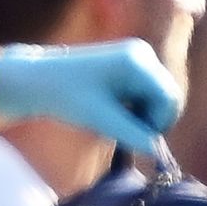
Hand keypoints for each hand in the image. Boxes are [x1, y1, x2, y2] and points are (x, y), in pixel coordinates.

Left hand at [0, 41, 181, 156]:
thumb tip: (157, 152)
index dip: (158, 123)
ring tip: (111, 122)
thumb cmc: (64, 97)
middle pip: (167, 97)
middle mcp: (142, 54)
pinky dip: (135, 108)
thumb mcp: (98, 118)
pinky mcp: (132, 65)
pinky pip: (146, 94)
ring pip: (157, 98)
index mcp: (136, 61)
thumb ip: (130, 133)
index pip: (168, 98)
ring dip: (142, 116)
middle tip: (122, 133)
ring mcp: (139, 57)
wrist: (38, 80)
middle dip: (151, 120)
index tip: (134, 139)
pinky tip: (112, 112)